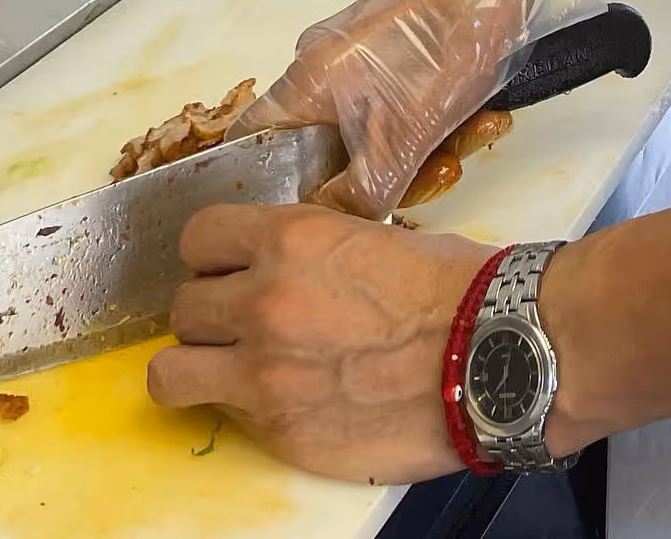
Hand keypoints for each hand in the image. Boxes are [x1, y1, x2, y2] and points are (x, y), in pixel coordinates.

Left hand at [148, 203, 494, 484]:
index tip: (232, 271)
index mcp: (288, 241)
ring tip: (235, 373)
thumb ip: (309, 252)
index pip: (197, 239)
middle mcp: (262, 303)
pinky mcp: (280, 433)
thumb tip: (284, 266)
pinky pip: (227, 420)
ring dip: (201, 368)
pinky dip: (246, 412)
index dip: (214, 257)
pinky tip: (289, 404)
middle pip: (182, 308)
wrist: (498, 356)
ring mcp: (264, 375)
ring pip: (172, 373)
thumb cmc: (456, 289)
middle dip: (211, 316)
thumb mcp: (372, 237)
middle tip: (247, 326)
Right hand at [232, 0, 599, 217]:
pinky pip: (399, 105)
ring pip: (372, 132)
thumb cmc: (445, 48)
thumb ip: (357, 196)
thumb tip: (329, 226)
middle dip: (381, 174)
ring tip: (471, 138)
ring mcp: (357, 56)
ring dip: (423, 149)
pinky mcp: (394, 49)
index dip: (270, 189)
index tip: (308, 218)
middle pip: (323, 149)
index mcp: (301, 84)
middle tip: (433, 174)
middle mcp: (318, 66)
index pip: (249, 146)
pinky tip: (481, 118)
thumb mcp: (402, 143)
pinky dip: (436, 121)